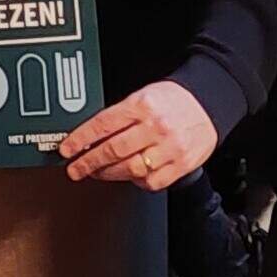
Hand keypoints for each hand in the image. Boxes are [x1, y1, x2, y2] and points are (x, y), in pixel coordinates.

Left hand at [60, 80, 220, 190]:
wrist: (209, 102)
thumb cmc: (174, 99)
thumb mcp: (143, 95)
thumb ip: (119, 115)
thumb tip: (90, 135)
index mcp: (142, 105)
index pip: (103, 124)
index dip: (80, 139)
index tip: (67, 149)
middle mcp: (156, 127)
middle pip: (113, 150)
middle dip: (88, 162)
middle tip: (75, 168)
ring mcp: (170, 148)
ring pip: (130, 169)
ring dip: (108, 174)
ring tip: (97, 172)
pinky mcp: (181, 164)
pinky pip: (152, 181)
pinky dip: (137, 182)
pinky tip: (129, 176)